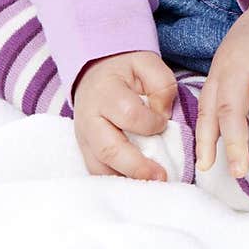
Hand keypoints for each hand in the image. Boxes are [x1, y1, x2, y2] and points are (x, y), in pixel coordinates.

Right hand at [72, 50, 177, 180]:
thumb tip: (163, 115)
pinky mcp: (85, 152)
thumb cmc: (125, 71)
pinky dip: (117, 182)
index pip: (129, 114)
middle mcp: (89, 118)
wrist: (96, 74)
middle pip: (108, 150)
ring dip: (125, 180)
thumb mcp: (146, 63)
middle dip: (136, 167)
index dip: (151, 123)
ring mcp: (84, 138)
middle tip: (161, 176)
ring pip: (99, 168)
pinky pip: (98, 173)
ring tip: (150, 186)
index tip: (164, 122)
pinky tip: (137, 184)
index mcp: (105, 92)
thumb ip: (161, 84)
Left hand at [195, 0, 248, 179]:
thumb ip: (224, 104)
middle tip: (242, 171)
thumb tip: (214, 156)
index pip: (208, 110)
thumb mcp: (228, 71)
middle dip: (236, 141)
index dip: (204, 140)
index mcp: (221, 73)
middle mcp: (240, 65)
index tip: (206, 167)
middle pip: (234, 106)